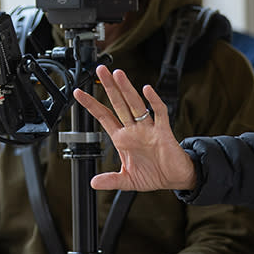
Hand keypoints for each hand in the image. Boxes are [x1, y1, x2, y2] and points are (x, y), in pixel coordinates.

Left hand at [73, 65, 196, 190]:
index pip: (104, 117)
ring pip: (135, 105)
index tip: (78, 92)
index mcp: (123, 139)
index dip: (91, 104)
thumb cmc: (153, 175)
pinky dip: (154, 102)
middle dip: (109, 87)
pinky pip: (159, 113)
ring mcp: (148, 129)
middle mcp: (134, 130)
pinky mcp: (163, 132)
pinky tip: (147, 90)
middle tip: (100, 70)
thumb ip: (110, 180)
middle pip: (119, 104)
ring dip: (127, 89)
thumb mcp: (127, 181)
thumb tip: (93, 183)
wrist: (175, 178)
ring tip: (118, 74)